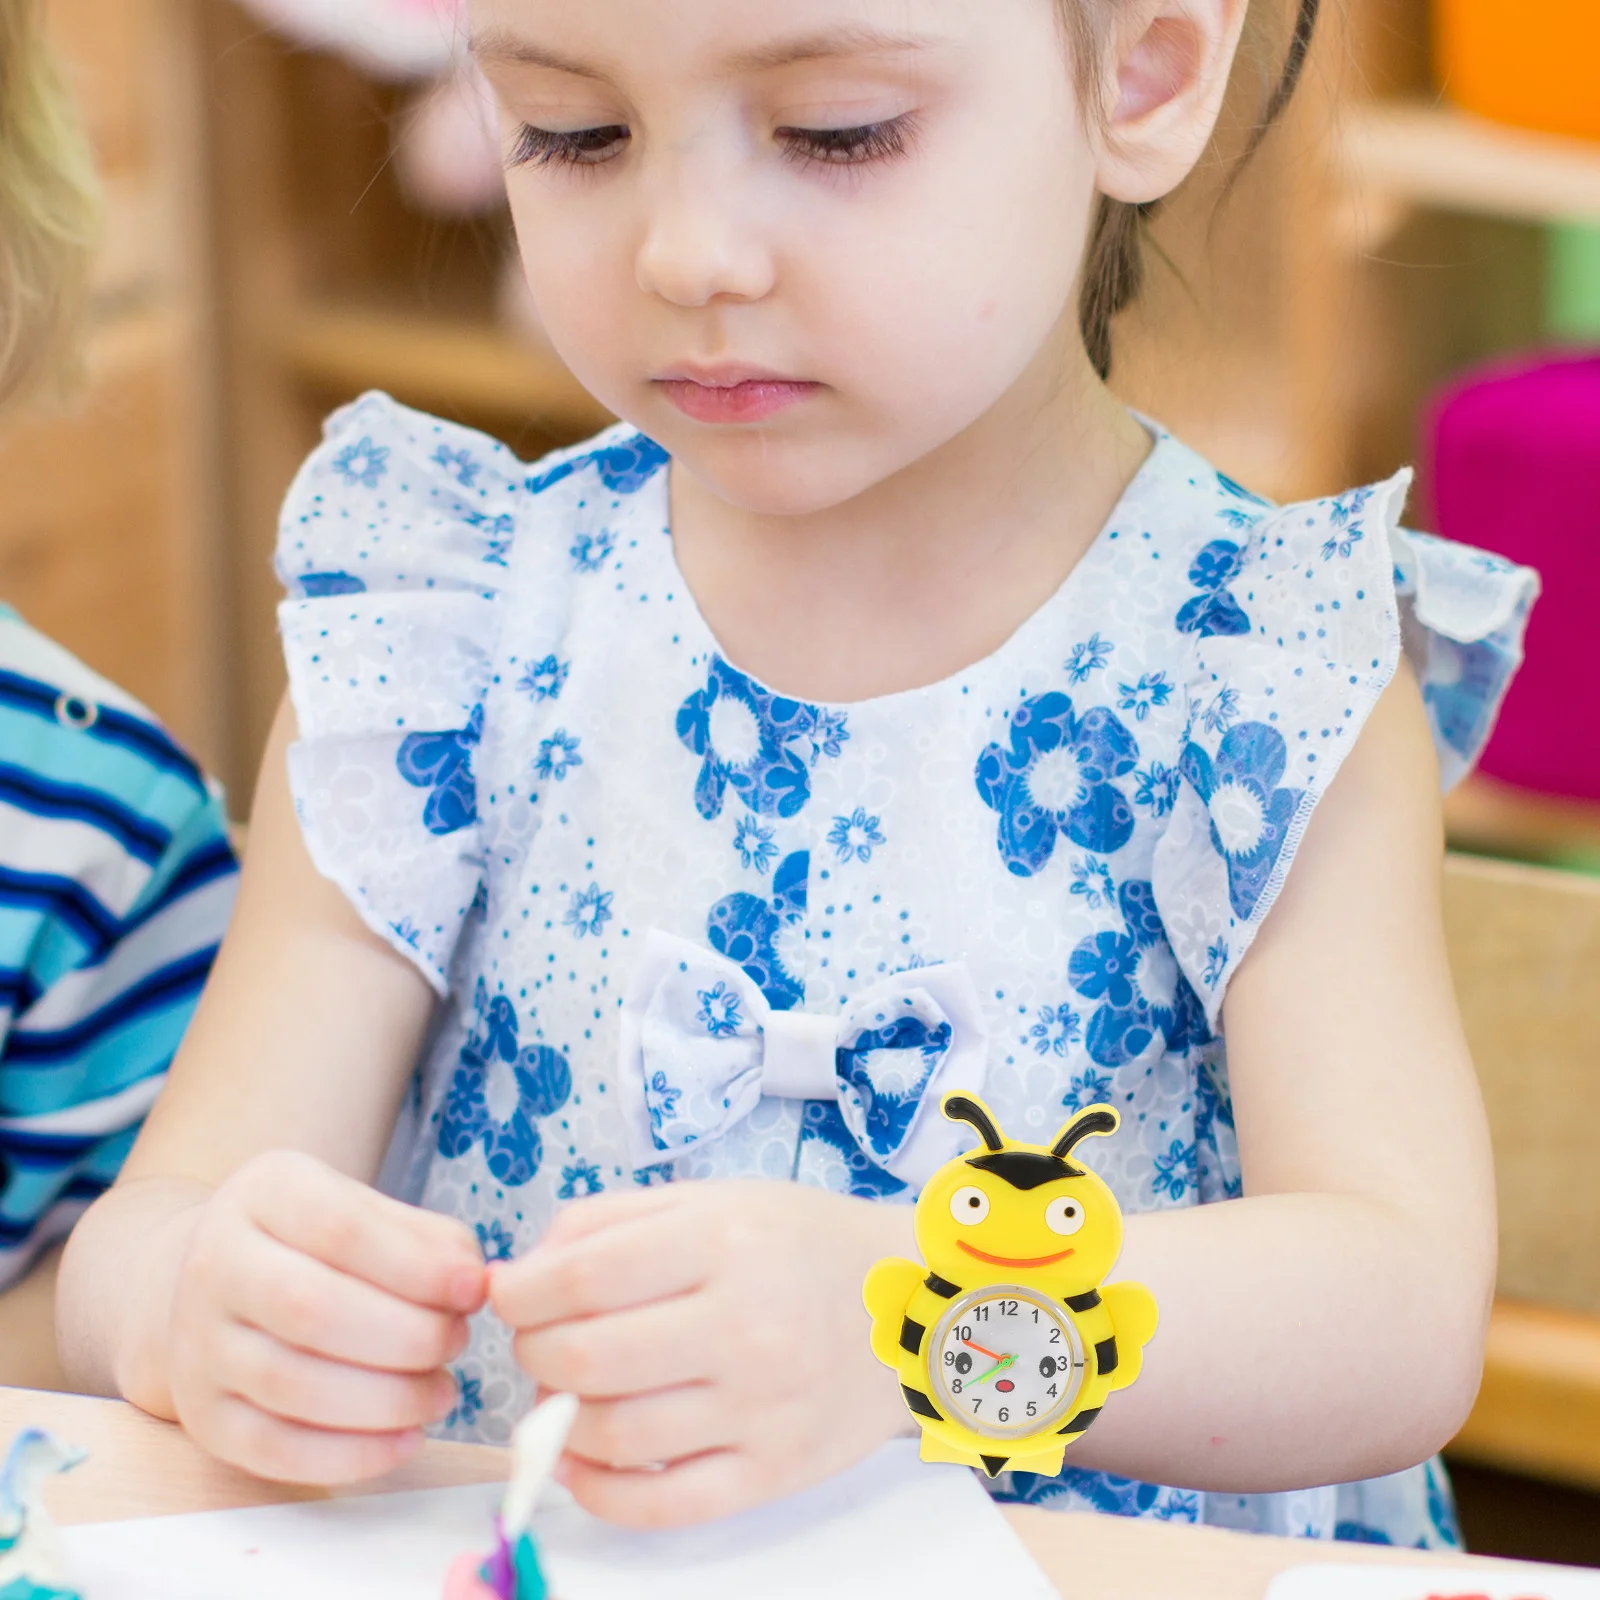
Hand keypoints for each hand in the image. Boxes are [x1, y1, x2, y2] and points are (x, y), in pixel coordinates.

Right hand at [163, 1151, 486, 1483]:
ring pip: (293, 1385)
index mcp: (264, 1195)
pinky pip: (274, 1450)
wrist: (217, 1279)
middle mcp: (216, 1266)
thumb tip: (472, 1283)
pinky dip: (351, 1455)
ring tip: (441, 1392)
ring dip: (387, 1400)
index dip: (416, 1266)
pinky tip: (407, 1440)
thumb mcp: (363, 1207)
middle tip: (456, 1342)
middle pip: (313, 1309)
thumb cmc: (316, 1241)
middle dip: (406, 1335)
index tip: (473, 1290)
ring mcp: (199, 1346)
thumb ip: (425, 1238)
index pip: (341, 1229)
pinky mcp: (202, 1417)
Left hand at [489, 1180, 916, 1528]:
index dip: (521, 1293)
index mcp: (723, 1239)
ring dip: (559, 1419)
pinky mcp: (774, 1471)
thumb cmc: (798, 1243)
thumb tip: (519, 1277)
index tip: (509, 1295)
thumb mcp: (711, 1199)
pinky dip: (599, 1490)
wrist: (913, 1303)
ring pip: (613, 1432)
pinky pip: (662, 1503)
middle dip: (534, 1352)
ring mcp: (761, 1406)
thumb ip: (608, 1223)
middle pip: (585, 1357)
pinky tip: (582, 1461)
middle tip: (538, 1342)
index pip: (582, 1277)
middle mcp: (743, 1323)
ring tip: (564, 1393)